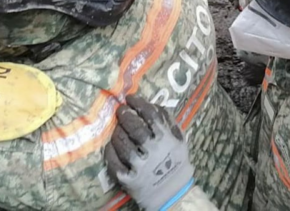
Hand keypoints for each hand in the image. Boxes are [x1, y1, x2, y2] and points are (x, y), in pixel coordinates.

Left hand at [104, 95, 195, 210]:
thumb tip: (150, 103)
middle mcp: (153, 150)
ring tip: (117, 127)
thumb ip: (167, 120)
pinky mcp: (128, 178)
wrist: (171, 190)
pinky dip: (110, 150)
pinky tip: (111, 144)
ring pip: (122, 142)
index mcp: (166, 138)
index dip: (138, 103)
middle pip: (134, 127)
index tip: (130, 98)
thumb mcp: (178, 138)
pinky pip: (114, 160)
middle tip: (120, 111)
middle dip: (125, 115)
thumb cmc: (175, 160)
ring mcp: (139, 165)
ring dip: (117, 131)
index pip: (150, 114)